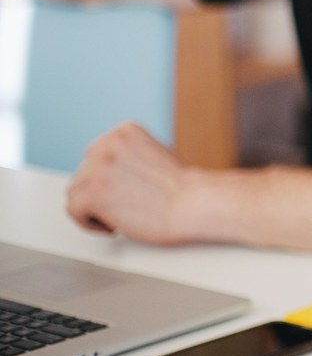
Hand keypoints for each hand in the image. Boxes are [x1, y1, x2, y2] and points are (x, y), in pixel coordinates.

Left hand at [66, 122, 198, 244]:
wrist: (195, 203)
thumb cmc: (182, 189)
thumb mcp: (154, 156)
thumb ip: (128, 158)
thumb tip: (109, 175)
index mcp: (124, 130)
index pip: (96, 155)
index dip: (109, 179)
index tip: (124, 192)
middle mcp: (107, 144)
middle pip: (83, 174)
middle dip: (101, 193)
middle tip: (124, 205)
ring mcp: (98, 167)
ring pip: (75, 192)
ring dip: (94, 208)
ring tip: (120, 215)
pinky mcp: (92, 193)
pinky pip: (73, 210)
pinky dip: (89, 223)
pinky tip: (113, 224)